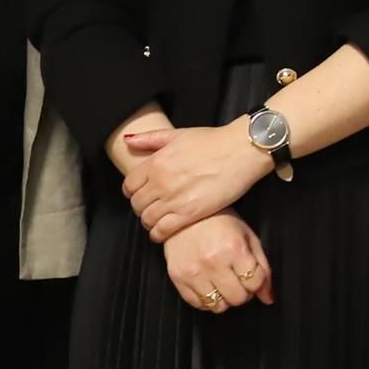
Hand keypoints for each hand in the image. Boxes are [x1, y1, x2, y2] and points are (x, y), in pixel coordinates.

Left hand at [118, 123, 275, 242]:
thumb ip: (150, 139)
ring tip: (157, 221)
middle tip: (150, 208)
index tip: (140, 194)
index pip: (129, 185)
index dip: (132, 192)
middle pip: (136, 204)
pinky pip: (163, 230)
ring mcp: (174, 199)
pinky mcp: (189, 213)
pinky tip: (163, 232)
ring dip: (149, 222)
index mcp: (156, 162)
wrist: (240, 151)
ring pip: (147, 219)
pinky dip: (158, 234)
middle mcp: (161, 181)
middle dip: (141, 207)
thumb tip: (128, 141)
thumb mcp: (178, 134)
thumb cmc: (213, 141)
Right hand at [163, 213, 272, 314]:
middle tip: (238, 279)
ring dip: (224, 298)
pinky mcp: (178, 278)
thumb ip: (263, 268)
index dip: (257, 282)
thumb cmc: (219, 221)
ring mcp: (193, 272)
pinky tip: (209, 285)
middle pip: (238, 298)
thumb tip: (268, 297)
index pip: (255, 283)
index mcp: (234, 248)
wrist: (185, 214)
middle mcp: (213, 262)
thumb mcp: (248, 237)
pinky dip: (207, 300)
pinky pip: (198, 304)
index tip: (251, 275)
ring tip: (222, 282)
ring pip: (218, 306)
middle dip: (242, 292)